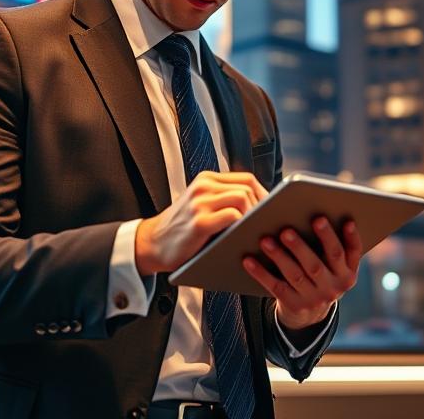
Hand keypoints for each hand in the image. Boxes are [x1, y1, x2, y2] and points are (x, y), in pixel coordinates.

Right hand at [135, 171, 267, 275]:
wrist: (152, 243)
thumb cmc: (182, 230)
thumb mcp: (201, 205)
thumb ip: (223, 200)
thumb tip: (263, 207)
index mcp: (206, 180)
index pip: (246, 179)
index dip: (264, 195)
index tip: (271, 212)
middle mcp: (203, 186)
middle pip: (248, 187)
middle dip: (262, 207)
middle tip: (267, 225)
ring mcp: (200, 203)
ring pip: (243, 198)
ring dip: (254, 216)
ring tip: (257, 231)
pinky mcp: (199, 222)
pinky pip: (232, 216)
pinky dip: (242, 226)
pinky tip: (243, 237)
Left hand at [242, 217, 361, 330]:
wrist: (310, 314)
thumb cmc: (318, 273)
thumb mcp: (331, 263)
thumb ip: (328, 242)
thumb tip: (309, 209)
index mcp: (347, 273)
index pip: (350, 252)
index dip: (351, 236)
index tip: (346, 220)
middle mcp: (335, 288)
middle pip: (317, 264)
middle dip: (301, 246)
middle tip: (286, 229)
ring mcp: (315, 299)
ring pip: (295, 275)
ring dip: (279, 256)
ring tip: (265, 239)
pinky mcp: (295, 305)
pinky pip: (275, 287)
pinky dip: (261, 273)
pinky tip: (248, 259)